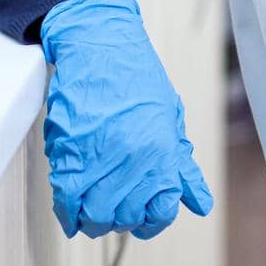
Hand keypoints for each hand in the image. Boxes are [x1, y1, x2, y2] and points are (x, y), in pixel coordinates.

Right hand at [39, 0, 214, 239]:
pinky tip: (72, 208)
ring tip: (94, 205)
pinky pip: (67, 201)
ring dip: (94, 218)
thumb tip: (198, 202)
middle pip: (125, 218)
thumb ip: (182, 166)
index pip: (159, 213)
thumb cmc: (136, 76)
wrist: (100, 45)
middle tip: (115, 207)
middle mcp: (132, 160)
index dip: (151, 220)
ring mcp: (99, 159)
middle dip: (120, 219)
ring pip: (95, 216)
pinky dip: (68, 212)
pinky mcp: (69, 153)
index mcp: (161, 153)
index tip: (142, 214)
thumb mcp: (170, 118)